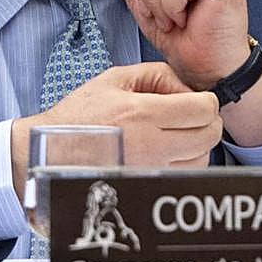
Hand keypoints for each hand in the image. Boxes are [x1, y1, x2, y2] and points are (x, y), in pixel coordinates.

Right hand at [10, 62, 221, 192]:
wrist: (51, 153)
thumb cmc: (79, 117)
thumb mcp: (114, 80)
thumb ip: (156, 74)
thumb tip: (186, 88)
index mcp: (142, 113)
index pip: (203, 110)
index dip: (206, 102)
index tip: (196, 100)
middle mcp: (150, 145)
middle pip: (209, 137)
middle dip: (206, 122)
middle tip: (190, 116)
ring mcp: (149, 171)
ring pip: (201, 160)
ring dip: (197, 145)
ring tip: (175, 135)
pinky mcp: (146, 187)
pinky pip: (183, 177)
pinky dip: (184, 164)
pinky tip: (167, 152)